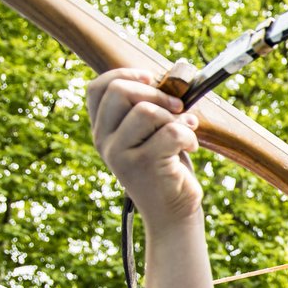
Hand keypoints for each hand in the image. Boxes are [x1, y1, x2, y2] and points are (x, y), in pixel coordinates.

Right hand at [85, 68, 201, 227]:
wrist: (173, 213)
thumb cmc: (166, 168)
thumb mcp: (151, 135)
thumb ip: (148, 109)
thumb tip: (170, 80)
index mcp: (103, 130)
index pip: (97, 88)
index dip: (124, 74)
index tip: (152, 79)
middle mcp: (104, 141)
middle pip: (120, 91)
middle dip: (157, 93)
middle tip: (178, 108)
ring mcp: (120, 154)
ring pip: (146, 111)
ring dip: (176, 117)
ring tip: (186, 131)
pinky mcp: (142, 165)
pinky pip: (170, 131)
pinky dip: (188, 135)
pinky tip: (190, 147)